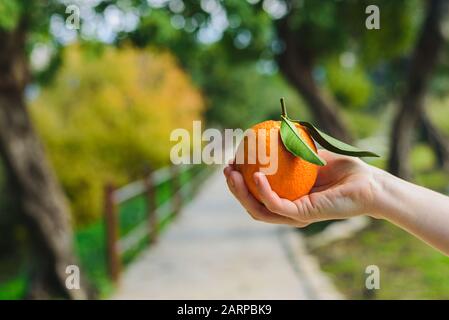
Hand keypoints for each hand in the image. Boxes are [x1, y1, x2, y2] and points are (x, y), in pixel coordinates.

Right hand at [223, 150, 382, 226]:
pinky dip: (263, 192)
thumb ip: (290, 145)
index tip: (232, 161)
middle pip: (252, 203)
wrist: (368, 182)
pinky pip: (277, 205)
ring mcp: (294, 215)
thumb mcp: (310, 152)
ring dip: (241, 192)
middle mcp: (287, 210)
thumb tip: (270, 129)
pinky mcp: (303, 216)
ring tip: (232, 174)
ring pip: (259, 209)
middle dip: (234, 188)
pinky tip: (256, 175)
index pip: (256, 192)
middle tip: (226, 169)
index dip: (240, 180)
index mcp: (287, 197)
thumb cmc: (343, 168)